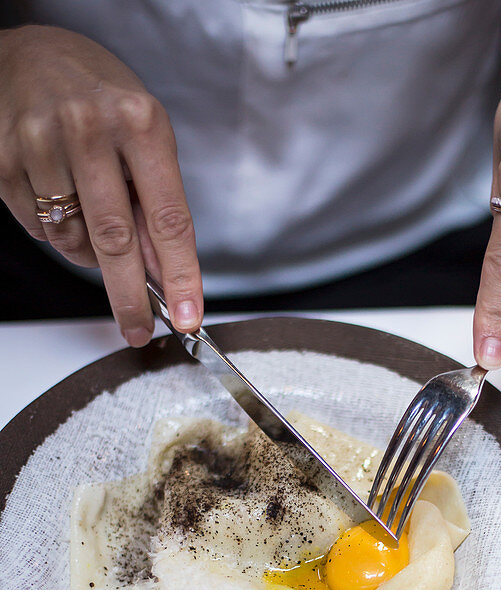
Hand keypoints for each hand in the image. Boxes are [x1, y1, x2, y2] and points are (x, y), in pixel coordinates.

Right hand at [0, 25, 202, 345]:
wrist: (29, 55)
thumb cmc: (99, 97)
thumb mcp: (145, 137)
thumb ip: (156, 202)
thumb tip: (166, 274)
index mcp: (140, 122)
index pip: (168, 218)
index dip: (181, 276)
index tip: (189, 317)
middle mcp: (90, 129)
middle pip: (115, 241)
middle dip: (130, 298)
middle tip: (140, 331)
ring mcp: (41, 144)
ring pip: (72, 241)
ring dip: (89, 255)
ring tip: (92, 219)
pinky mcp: (4, 160)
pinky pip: (39, 228)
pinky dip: (55, 230)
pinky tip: (59, 197)